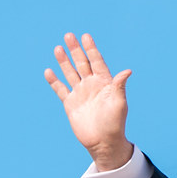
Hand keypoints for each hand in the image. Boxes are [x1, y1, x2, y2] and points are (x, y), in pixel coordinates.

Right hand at [44, 32, 132, 170]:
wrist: (103, 142)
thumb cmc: (115, 123)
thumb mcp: (119, 103)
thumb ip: (119, 86)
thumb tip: (127, 71)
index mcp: (104, 83)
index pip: (97, 61)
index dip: (91, 49)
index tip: (86, 36)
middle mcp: (91, 85)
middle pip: (82, 63)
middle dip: (75, 50)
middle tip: (69, 35)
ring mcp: (80, 94)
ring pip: (70, 73)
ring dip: (64, 61)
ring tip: (58, 48)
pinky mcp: (70, 104)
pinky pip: (61, 90)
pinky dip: (54, 81)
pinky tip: (49, 71)